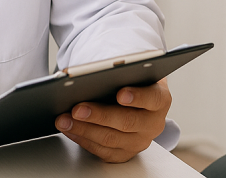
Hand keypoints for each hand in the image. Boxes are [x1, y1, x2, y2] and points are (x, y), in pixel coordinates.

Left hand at [54, 78, 171, 161]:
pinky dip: (82, 139)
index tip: (120, 93)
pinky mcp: (124, 153)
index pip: (153, 98)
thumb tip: (94, 73)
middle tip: (77, 108)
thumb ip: (121, 72)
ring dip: (84, 129)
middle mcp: (153, 123)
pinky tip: (70, 129)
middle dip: (99, 115)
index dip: (137, 96)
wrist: (135, 99)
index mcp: (160, 99)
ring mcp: (139, 141)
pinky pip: (102, 151)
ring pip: (110, 139)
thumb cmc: (131, 81)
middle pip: (126, 122)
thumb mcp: (132, 72)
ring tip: (65, 119)